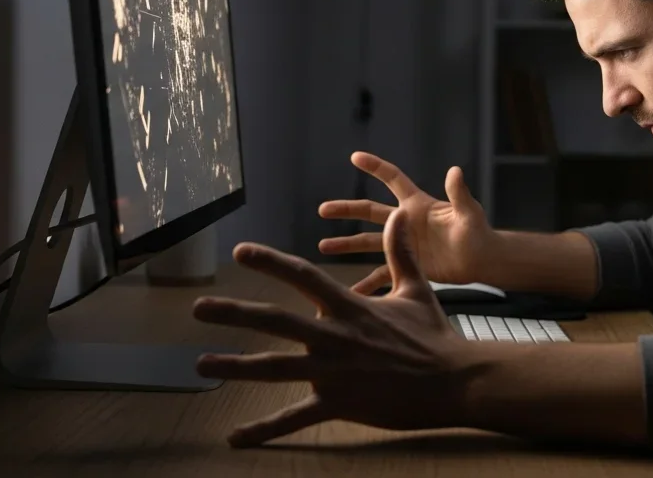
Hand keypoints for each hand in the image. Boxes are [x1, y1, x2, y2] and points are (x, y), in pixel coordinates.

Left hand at [193, 209, 476, 445]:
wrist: (454, 379)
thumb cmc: (434, 335)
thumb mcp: (416, 289)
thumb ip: (399, 253)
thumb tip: (398, 216)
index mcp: (350, 307)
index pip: (302, 276)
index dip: (270, 262)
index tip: (241, 252)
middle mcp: (335, 335)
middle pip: (276, 320)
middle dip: (234, 313)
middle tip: (198, 308)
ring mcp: (335, 371)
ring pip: (275, 367)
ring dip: (235, 366)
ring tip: (202, 364)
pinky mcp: (340, 402)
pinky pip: (295, 417)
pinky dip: (264, 428)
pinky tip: (236, 437)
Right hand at [316, 152, 495, 293]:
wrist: (481, 261)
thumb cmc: (478, 232)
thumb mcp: (468, 212)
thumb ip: (459, 193)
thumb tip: (455, 170)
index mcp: (417, 205)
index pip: (393, 180)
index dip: (376, 167)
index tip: (355, 157)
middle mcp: (405, 222)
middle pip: (370, 211)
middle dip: (347, 209)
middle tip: (323, 209)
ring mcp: (403, 244)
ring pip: (368, 242)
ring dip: (347, 244)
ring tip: (323, 246)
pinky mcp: (407, 266)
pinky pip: (381, 274)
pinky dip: (366, 283)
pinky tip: (351, 291)